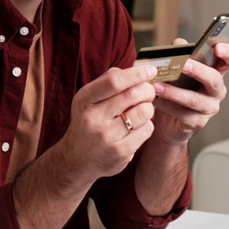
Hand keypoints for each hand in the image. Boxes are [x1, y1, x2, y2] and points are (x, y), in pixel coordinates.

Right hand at [54, 63, 158, 179]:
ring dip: (148, 107)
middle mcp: (93, 118)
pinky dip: (147, 125)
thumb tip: (137, 69)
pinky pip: (147, 130)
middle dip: (147, 90)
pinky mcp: (120, 152)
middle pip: (132, 95)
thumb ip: (108, 81)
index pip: (114, 82)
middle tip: (149, 92)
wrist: (77, 160)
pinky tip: (137, 127)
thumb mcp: (88, 99)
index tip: (151, 70)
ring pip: (144, 112)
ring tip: (141, 110)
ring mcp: (106, 137)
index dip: (136, 74)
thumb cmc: (89, 122)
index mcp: (84, 100)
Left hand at [149, 41, 228, 144]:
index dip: (228, 53)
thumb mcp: (179, 70)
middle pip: (215, 79)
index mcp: (215, 73)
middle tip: (183, 65)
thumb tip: (178, 43)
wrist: (169, 122)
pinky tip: (156, 100)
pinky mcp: (197, 122)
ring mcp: (209, 108)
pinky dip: (167, 106)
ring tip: (157, 86)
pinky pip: (183, 114)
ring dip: (174, 92)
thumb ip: (180, 54)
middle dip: (198, 71)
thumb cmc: (177, 91)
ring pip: (194, 99)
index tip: (217, 47)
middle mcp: (216, 91)